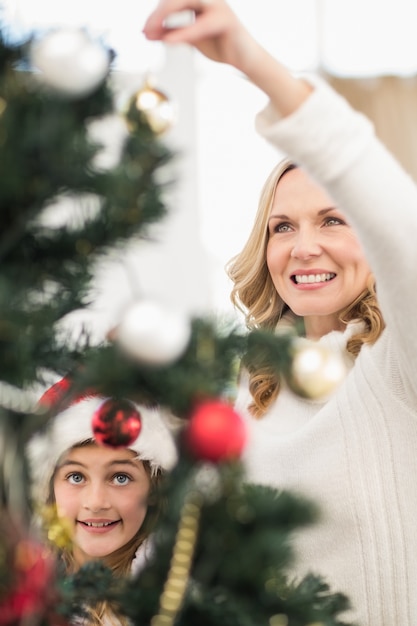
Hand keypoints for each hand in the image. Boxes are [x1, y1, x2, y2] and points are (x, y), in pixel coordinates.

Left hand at [143, 0, 259, 72]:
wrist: (244, 58)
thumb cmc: (219, 45)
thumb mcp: (190, 38)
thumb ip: (171, 32)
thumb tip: (147, 33)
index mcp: (199, 0)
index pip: (172, 0)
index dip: (156, 14)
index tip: (143, 30)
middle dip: (157, 14)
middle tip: (145, 31)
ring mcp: (218, 5)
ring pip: (185, 3)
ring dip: (166, 18)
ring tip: (153, 34)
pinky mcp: (226, 20)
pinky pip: (200, 25)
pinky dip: (183, 33)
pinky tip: (169, 42)